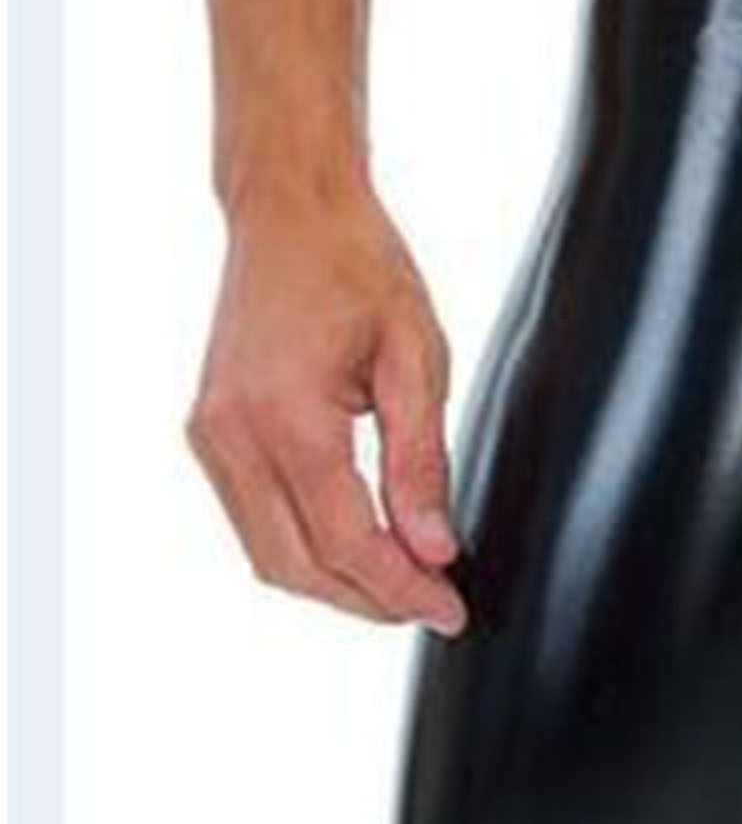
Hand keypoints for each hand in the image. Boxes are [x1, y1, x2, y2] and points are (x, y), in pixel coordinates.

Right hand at [186, 181, 467, 633]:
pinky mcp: (207, 432)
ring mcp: (209, 436)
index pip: (346, 540)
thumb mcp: (417, 355)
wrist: (290, 211)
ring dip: (333, 583)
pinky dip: (303, 546)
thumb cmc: (359, 265)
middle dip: (368, 601)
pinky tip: (357, 545)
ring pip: (266, 554)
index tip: (451, 612)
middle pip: (296, 565)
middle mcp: (231, 434)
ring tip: (404, 585)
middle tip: (434, 608)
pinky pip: (252, 518)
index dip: (401, 588)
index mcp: (287, 415)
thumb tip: (434, 547)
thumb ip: (422, 459)